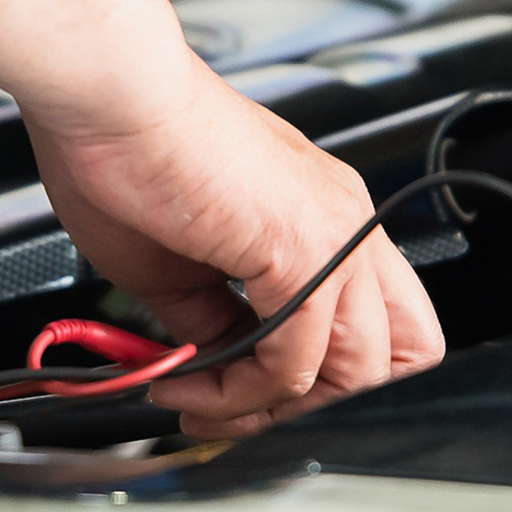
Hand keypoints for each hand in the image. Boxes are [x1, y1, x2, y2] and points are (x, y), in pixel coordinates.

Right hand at [25, 59, 444, 439]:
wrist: (109, 98)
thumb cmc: (127, 150)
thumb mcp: (180, 263)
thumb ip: (215, 320)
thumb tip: (217, 366)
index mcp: (326, 215)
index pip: (381, 322)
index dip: (330, 378)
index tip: (255, 395)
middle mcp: (347, 223)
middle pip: (402, 354)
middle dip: (321, 405)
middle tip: (241, 413)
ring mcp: (336, 234)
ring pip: (359, 372)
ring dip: (268, 410)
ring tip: (194, 400)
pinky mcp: (304, 249)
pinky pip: (296, 363)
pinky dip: (236, 391)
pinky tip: (184, 379)